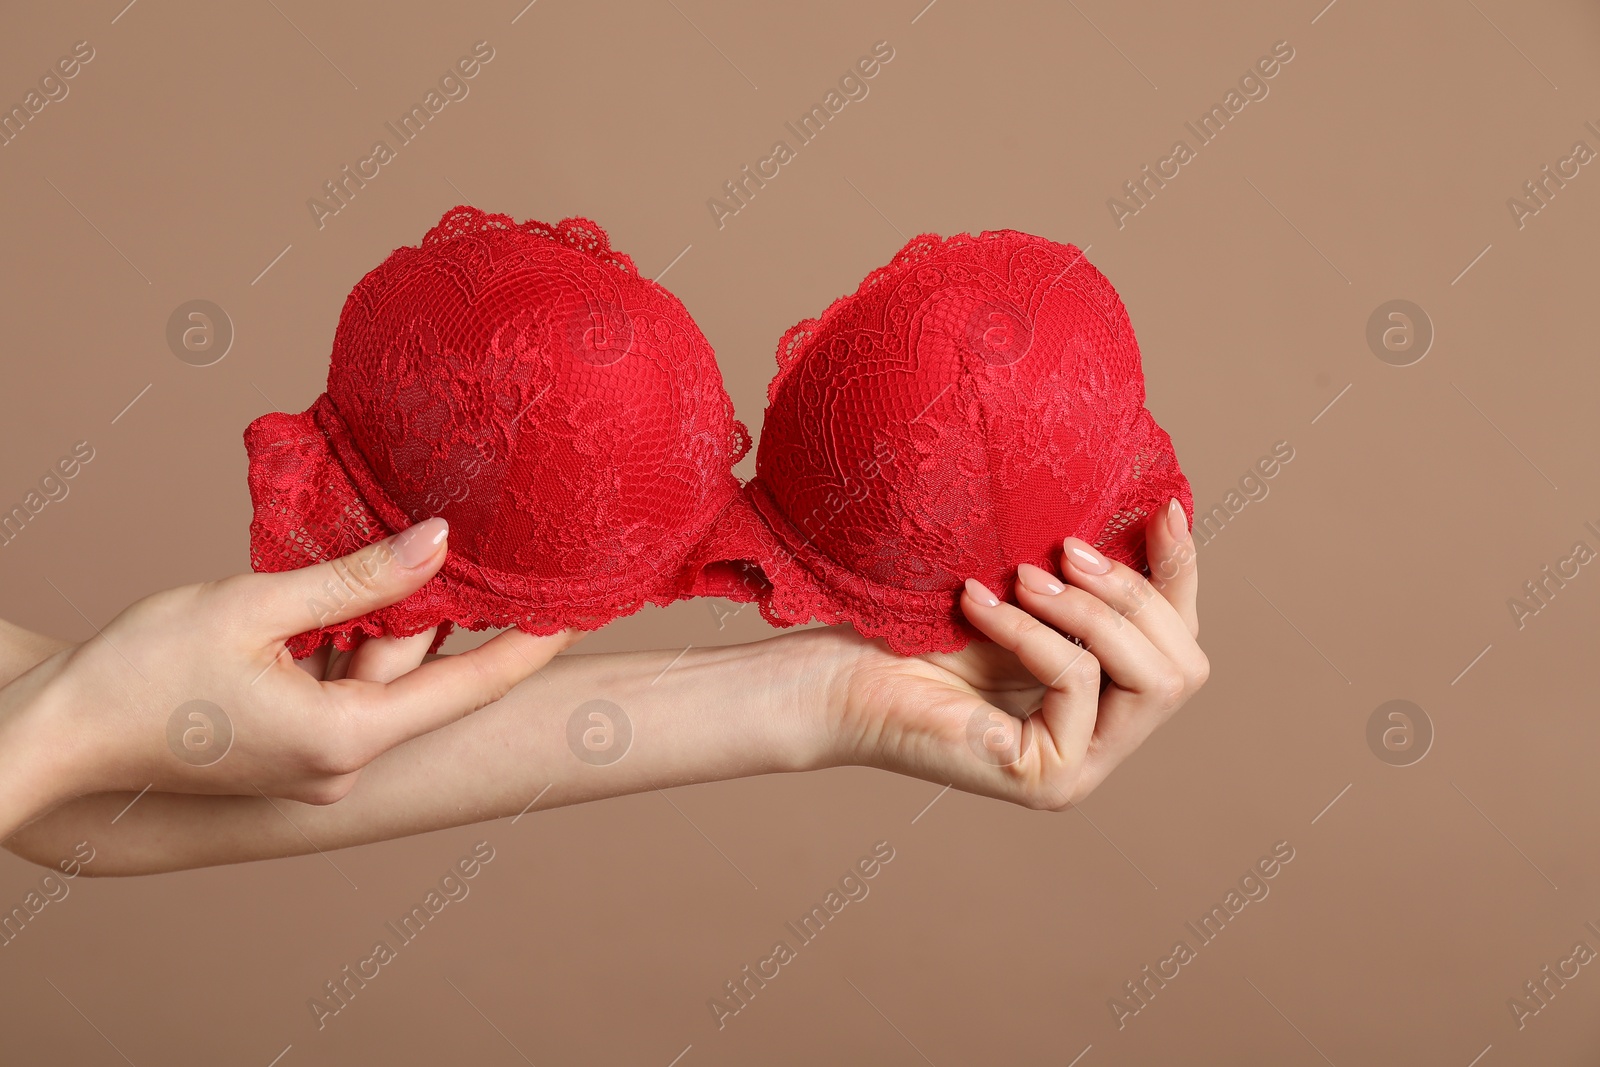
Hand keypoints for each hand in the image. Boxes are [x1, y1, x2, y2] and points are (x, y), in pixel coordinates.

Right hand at [0, 517, 577, 834]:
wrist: (58, 734)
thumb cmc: (141, 675)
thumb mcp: (254, 607)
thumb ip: (355, 579)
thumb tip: (438, 542)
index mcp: (345, 738)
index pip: (467, 688)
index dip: (529, 649)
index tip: (579, 614)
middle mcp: (342, 763)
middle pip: (419, 675)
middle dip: (446, 612)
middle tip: (492, 546)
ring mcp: (316, 764)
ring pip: (380, 678)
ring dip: (391, 621)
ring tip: (421, 549)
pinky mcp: (291, 751)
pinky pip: (345, 689)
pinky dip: (353, 642)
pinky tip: (357, 590)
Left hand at [830, 498, 1205, 809]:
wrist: (842, 679)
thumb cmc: (923, 634)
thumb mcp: (1028, 597)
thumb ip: (1091, 580)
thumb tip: (1168, 511)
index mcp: (1106, 703)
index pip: (1179, 642)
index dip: (1181, 576)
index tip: (1164, 510)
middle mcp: (1105, 746)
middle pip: (1183, 666)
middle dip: (1134, 595)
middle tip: (1068, 549)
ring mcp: (1081, 772)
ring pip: (1150, 679)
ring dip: (1087, 612)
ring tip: (1022, 576)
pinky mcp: (1049, 781)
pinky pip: (1078, 683)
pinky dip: (1032, 632)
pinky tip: (978, 605)